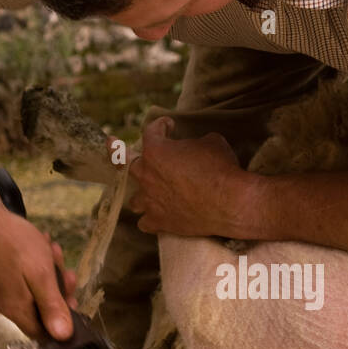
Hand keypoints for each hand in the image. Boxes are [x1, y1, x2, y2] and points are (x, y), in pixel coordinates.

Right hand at [0, 205, 77, 339]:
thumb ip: (52, 306)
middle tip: (66, 270)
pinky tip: (40, 245)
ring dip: (48, 272)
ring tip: (52, 249)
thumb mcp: (41, 275)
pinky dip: (34, 265)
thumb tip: (63, 337)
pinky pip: (21, 278)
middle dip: (57, 288)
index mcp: (15, 310)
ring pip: (32, 290)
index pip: (43, 333)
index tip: (72, 299)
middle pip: (40, 309)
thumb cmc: (12, 244)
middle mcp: (4, 306)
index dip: (61, 321)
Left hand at [125, 116, 246, 235]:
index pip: (151, 131)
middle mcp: (147, 175)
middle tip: (117, 148)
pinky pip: (145, 223)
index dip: (161, 125)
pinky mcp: (160, 222)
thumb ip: (195, 142)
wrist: (230, 202)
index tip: (168, 125)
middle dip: (127, 156)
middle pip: (128, 164)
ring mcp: (151, 201)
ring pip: (134, 199)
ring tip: (145, 194)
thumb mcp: (211, 142)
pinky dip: (148, 219)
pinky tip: (151, 219)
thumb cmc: (221, 168)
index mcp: (156, 150)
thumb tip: (196, 146)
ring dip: (140, 194)